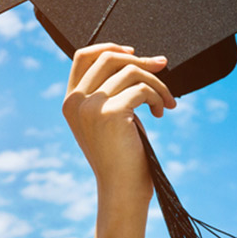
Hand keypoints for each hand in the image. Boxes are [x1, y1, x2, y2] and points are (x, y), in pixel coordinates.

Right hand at [62, 43, 174, 210]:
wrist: (122, 189)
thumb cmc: (122, 156)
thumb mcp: (109, 118)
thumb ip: (112, 90)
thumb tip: (144, 59)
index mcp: (70, 101)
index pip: (83, 56)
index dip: (110, 48)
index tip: (135, 53)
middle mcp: (75, 101)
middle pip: (108, 57)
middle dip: (140, 60)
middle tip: (163, 67)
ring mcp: (90, 106)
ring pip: (131, 71)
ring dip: (156, 83)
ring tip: (165, 102)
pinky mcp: (110, 113)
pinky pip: (142, 89)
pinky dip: (157, 96)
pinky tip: (160, 112)